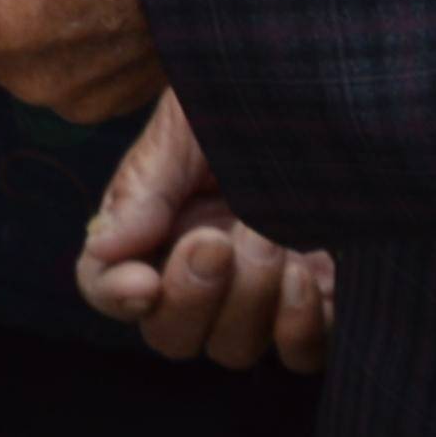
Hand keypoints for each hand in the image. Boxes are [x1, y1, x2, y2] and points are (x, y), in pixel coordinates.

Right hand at [80, 92, 335, 371]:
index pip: (107, 283)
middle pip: (171, 334)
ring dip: (252, 300)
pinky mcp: (317, 304)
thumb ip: (145, 188)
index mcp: (155, 223)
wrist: (335, 81)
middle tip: (218, 240)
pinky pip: (298, 354)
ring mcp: (260, 293)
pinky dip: (300, 327)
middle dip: (192, 296)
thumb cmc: (252, 94)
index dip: (116, 295)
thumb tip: (100, 246)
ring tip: (274, 236)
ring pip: (233, 348)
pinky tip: (312, 273)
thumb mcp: (188, 124)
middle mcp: (201, 268)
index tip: (144, 282)